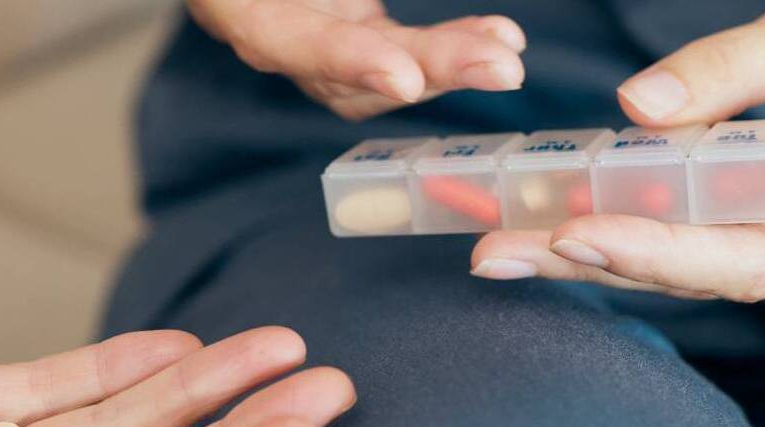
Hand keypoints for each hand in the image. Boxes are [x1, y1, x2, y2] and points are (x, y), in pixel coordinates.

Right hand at [188, 0, 527, 119]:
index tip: (402, 79)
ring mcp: (302, 29)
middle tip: (498, 66)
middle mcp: (257, 22)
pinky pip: (392, 52)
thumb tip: (372, 8)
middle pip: (338, 71)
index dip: (338, 59)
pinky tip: (499, 41)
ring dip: (445, 68)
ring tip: (507, 56)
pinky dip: (443, 50)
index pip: (272, 37)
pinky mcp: (341, 26)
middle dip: (425, 68)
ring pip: (369, 78)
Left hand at [470, 0, 764, 309]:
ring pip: (703, 273)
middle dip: (594, 261)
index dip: (654, 252)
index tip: (566, 233)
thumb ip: (731, 69)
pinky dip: (643, 239)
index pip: (749, 255)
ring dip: (604, 254)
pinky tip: (562, 225)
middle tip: (488, 253)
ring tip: (502, 237)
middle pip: (707, 276)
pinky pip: (715, 257)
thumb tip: (634, 109)